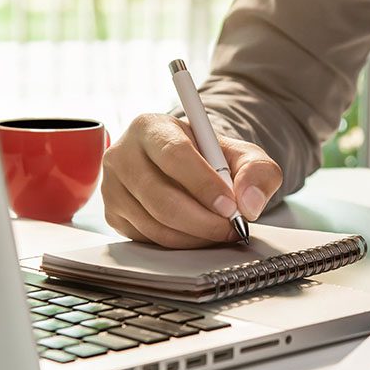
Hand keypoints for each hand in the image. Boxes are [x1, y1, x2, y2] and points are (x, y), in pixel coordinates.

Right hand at [101, 113, 282, 247]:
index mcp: (151, 127)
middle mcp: (122, 154)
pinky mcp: (113, 214)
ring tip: (220, 230)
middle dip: (203, 220)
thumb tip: (249, 203)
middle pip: (160, 198)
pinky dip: (180, 243)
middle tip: (231, 227)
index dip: (204, 185)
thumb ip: (257, 171)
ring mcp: (112, 187)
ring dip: (195, 236)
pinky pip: (148, 239)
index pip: (174, 155)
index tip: (230, 206)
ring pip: (155, 224)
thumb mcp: (242, 155)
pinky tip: (198, 233)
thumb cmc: (211, 158)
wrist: (188, 168)